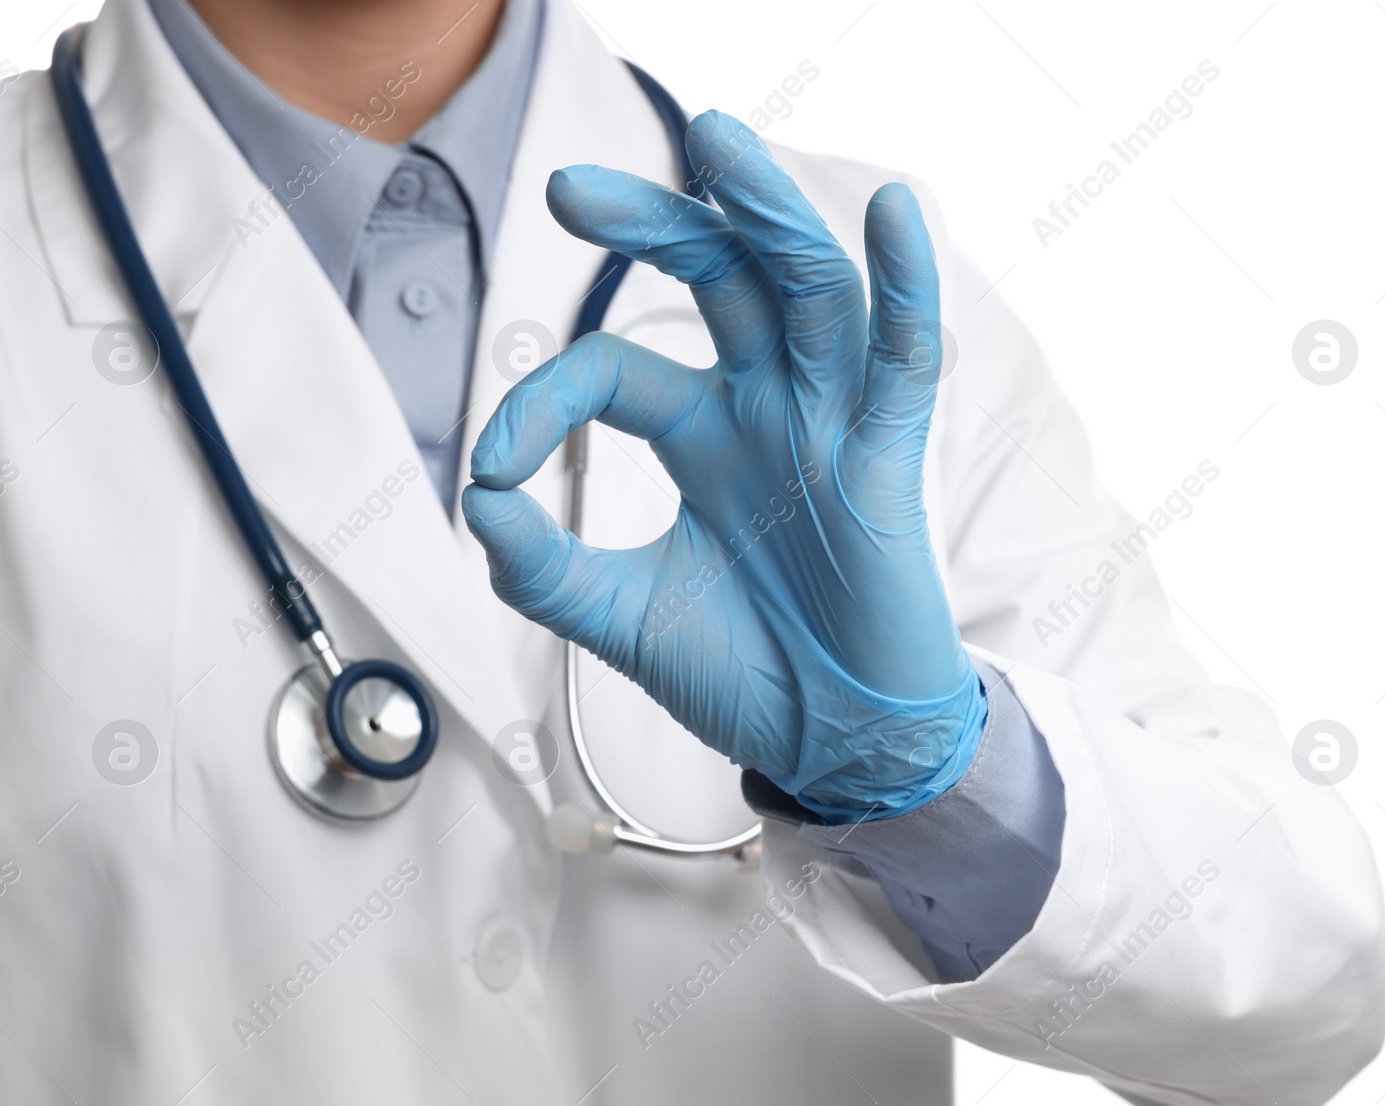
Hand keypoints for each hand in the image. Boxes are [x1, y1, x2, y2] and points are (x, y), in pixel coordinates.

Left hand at [462, 111, 983, 818]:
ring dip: (765, 212)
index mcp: (702, 434)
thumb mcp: (618, 616)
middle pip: (715, 278)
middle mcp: (766, 408)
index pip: (612, 370)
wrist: (832, 742)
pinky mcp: (888, 461)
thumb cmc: (745, 672)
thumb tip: (477, 498)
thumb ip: (541, 563)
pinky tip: (894, 215)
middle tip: (570, 190)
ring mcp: (829, 424)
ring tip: (718, 137)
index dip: (540, 400)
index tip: (491, 470)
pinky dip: (907, 288)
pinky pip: (903, 361)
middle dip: (652, 221)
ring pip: (804, 289)